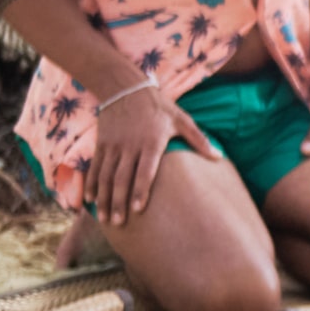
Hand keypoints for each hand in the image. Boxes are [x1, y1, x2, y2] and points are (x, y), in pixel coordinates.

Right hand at [90, 80, 212, 225]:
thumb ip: (199, 140)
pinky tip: (90, 200)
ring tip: (105, 219)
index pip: (145, 171)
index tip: (138, 209)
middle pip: (122, 178)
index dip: (141, 190)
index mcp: (152, 142)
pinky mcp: (102, 143)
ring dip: (104, 198)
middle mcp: (130, 146)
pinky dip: (92, 184)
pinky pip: (95, 167)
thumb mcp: (182, 119)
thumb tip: (219, 157)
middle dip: (119, 202)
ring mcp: (114, 145)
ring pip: (106, 176)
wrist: (126, 87)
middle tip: (119, 222)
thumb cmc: (158, 106)